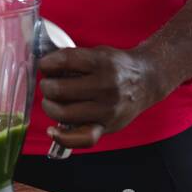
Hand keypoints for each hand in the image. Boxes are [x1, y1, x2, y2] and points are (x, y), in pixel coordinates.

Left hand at [37, 46, 163, 149]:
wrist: (148, 80)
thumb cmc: (117, 66)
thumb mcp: (99, 53)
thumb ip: (74, 59)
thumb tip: (44, 67)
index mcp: (101, 62)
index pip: (64, 61)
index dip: (47, 63)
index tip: (44, 65)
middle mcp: (106, 86)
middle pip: (60, 90)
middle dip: (47, 86)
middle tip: (48, 84)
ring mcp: (107, 109)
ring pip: (65, 113)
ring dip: (49, 107)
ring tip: (51, 102)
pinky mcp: (107, 126)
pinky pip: (83, 138)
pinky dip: (63, 137)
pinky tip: (53, 130)